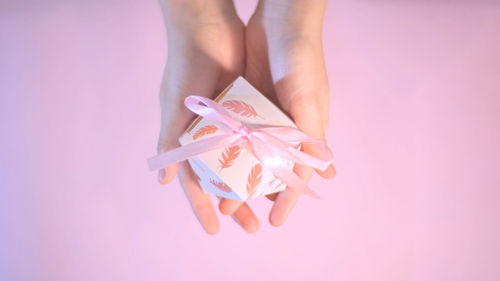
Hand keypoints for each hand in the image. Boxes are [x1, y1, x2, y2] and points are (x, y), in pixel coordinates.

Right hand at [157, 0, 258, 233]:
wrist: (208, 28)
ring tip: (269, 205)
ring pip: (244, 164)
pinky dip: (268, 157)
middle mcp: (210, 135)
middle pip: (224, 179)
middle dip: (236, 203)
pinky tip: (280, 172)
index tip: (214, 230)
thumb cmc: (185, 68)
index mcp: (188, 139)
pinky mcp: (249, 109)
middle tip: (251, 226)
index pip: (197, 182)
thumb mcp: (176, 108)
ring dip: (254, 185)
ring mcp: (230, 124)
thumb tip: (165, 182)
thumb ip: (171, 142)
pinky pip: (260, 140)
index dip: (204, 207)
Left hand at [218, 0, 335, 225]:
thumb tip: (316, 175)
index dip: (286, 199)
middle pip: (267, 170)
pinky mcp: (244, 103)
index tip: (273, 222)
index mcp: (304, 132)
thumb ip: (310, 138)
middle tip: (234, 211)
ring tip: (219, 196)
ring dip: (235, 177)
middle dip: (253, 193)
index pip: (294, 174)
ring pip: (247, 156)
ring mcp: (263, 116)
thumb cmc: (302, 63)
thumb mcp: (309, 103)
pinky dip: (225, 151)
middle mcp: (283, 128)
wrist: (280, 23)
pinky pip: (233, 133)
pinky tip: (211, 165)